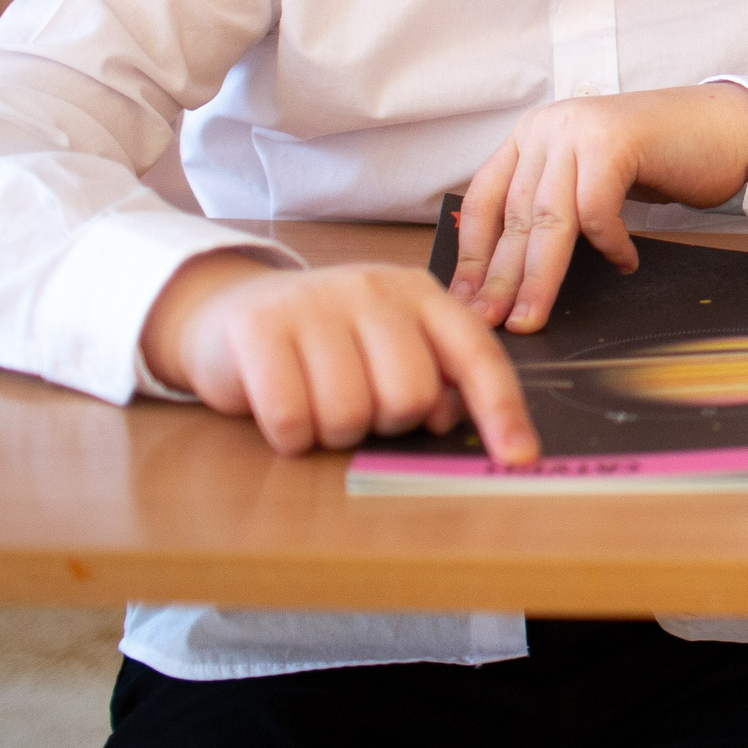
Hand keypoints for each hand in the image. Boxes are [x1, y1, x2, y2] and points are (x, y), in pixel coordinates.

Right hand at [139, 253, 538, 463]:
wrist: (228, 310)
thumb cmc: (324, 341)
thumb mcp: (388, 344)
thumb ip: (433, 373)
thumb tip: (451, 417)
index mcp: (420, 293)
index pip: (477, 354)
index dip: (502, 410)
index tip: (518, 458)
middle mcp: (373, 289)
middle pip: (409, 396)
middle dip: (385, 422)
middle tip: (357, 403)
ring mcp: (315, 303)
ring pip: (349, 415)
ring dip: (332, 432)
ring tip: (316, 402)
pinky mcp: (259, 329)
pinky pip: (292, 419)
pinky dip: (289, 434)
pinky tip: (282, 407)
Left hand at [450, 83, 747, 332]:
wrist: (725, 127)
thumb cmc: (662, 158)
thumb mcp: (591, 176)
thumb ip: (553, 203)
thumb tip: (510, 271)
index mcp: (532, 135)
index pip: (485, 198)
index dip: (473, 254)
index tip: (466, 300)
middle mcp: (548, 127)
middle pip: (514, 215)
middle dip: (501, 277)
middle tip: (490, 322)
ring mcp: (580, 130)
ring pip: (549, 219)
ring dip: (540, 276)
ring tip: (533, 315)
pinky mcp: (615, 141)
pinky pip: (597, 210)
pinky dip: (608, 244)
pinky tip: (623, 262)